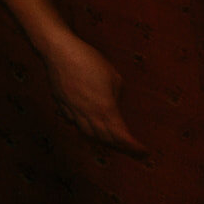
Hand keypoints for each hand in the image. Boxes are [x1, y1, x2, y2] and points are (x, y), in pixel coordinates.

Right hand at [40, 32, 146, 154]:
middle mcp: (88, 114)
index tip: (144, 152)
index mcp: (105, 108)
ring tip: (111, 141)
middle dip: (120, 147)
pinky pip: (73, 122)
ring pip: (87, 133)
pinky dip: (84, 127)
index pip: (122, 136)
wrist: (60, 51)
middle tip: (131, 150)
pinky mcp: (62, 104)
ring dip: (101, 140)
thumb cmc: (89, 60)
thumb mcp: (114, 77)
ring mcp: (72, 110)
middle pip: (105, 139)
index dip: (134, 147)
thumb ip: (116, 96)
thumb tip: (114, 104)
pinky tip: (88, 124)